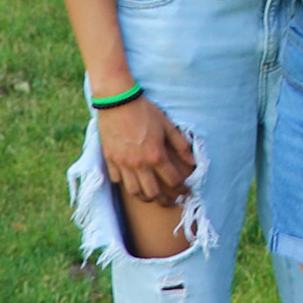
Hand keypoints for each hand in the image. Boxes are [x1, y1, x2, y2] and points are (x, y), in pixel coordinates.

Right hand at [95, 92, 197, 208]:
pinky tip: (133, 181)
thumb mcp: (167, 125)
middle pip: (153, 193)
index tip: (186, 191)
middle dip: (165, 201)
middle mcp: (139, 163)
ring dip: (145, 197)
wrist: (117, 101)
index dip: (183, 189)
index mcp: (156, 155)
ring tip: (153, 197)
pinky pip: (117, 180)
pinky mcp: (109, 159)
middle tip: (172, 202)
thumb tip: (193, 161)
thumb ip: (181, 144)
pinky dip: (126, 184)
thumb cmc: (144, 111)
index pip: (173, 181)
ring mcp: (122, 163)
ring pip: (134, 191)